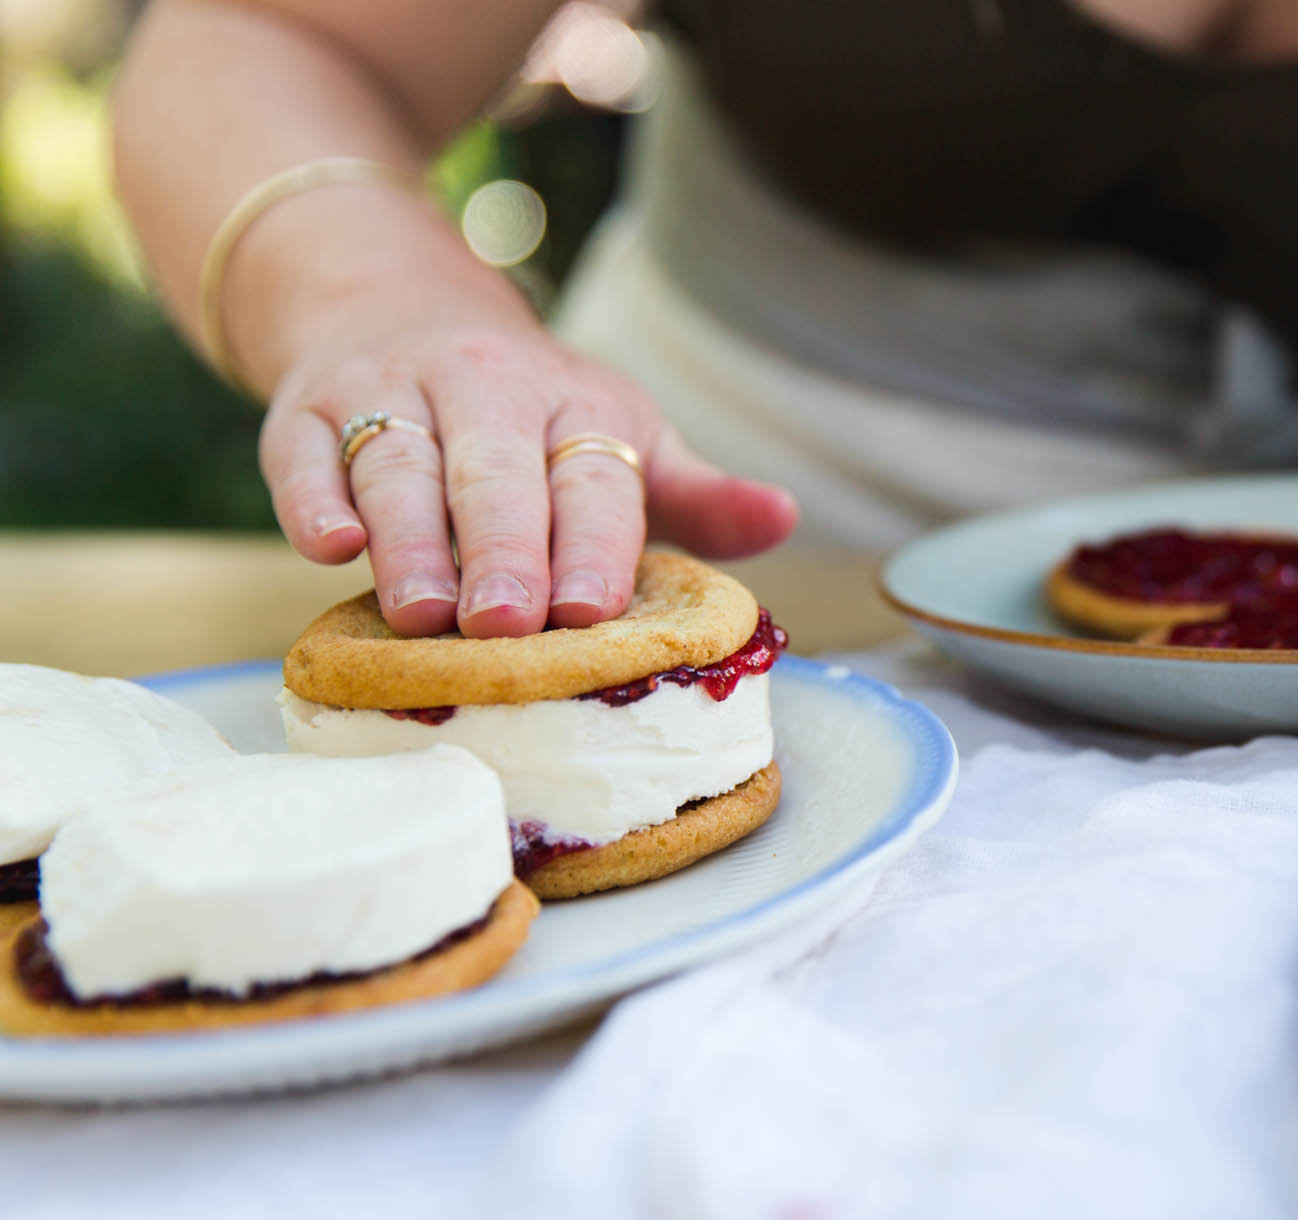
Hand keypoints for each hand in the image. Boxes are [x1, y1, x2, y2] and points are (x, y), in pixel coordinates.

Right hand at [258, 325, 797, 637]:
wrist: (393, 304)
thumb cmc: (534, 418)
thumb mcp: (624, 440)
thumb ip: (697, 495)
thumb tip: (782, 517)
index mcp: (577, 405)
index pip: (592, 480)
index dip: (591, 543)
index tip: (589, 609)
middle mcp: (485, 388)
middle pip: (494, 475)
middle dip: (501, 551)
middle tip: (503, 626)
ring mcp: (388, 393)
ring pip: (398, 467)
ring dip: (410, 543)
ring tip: (422, 617)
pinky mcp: (304, 410)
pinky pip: (304, 455)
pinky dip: (314, 500)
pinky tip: (329, 548)